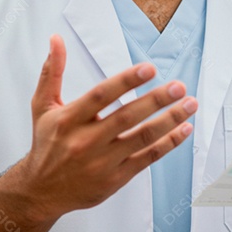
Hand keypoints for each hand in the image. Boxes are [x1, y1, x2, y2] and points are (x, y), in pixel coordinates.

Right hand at [18, 34, 196, 221]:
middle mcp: (86, 141)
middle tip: (178, 86)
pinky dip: (169, 143)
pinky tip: (183, 129)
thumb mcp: (42, 106)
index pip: (101, 96)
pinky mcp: (116, 178)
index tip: (148, 69)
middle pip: (127, 117)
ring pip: (143, 138)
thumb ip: (52, 72)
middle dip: (156, 100)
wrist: (42, 191)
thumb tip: (56, 40)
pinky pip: (148, 158)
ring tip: (189, 104)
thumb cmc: (46, 145)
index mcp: (70, 119)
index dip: (126, 81)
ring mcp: (103, 161)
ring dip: (170, 120)